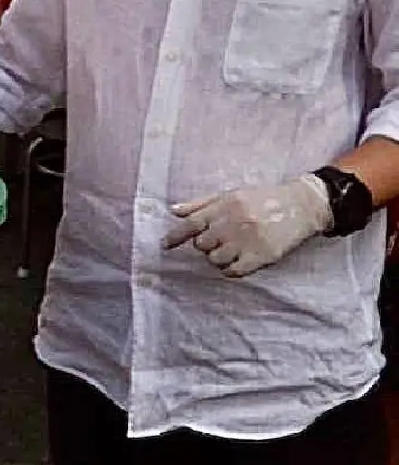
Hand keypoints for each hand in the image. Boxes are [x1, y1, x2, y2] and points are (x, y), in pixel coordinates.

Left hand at [164, 174, 332, 277]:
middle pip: (202, 244)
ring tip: (228, 250)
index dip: (176, 236)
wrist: (300, 206)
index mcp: (224, 206)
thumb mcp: (230, 194)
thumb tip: (174, 211)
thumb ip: (201, 204)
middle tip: (216, 241)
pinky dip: (229, 270)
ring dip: (217, 258)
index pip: (191, 224)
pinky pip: (234, 271)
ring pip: (216, 259)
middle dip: (204, 245)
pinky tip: (235, 263)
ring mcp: (247, 241)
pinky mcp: (262, 256)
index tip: (164, 245)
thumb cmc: (262, 198)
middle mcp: (233, 223)